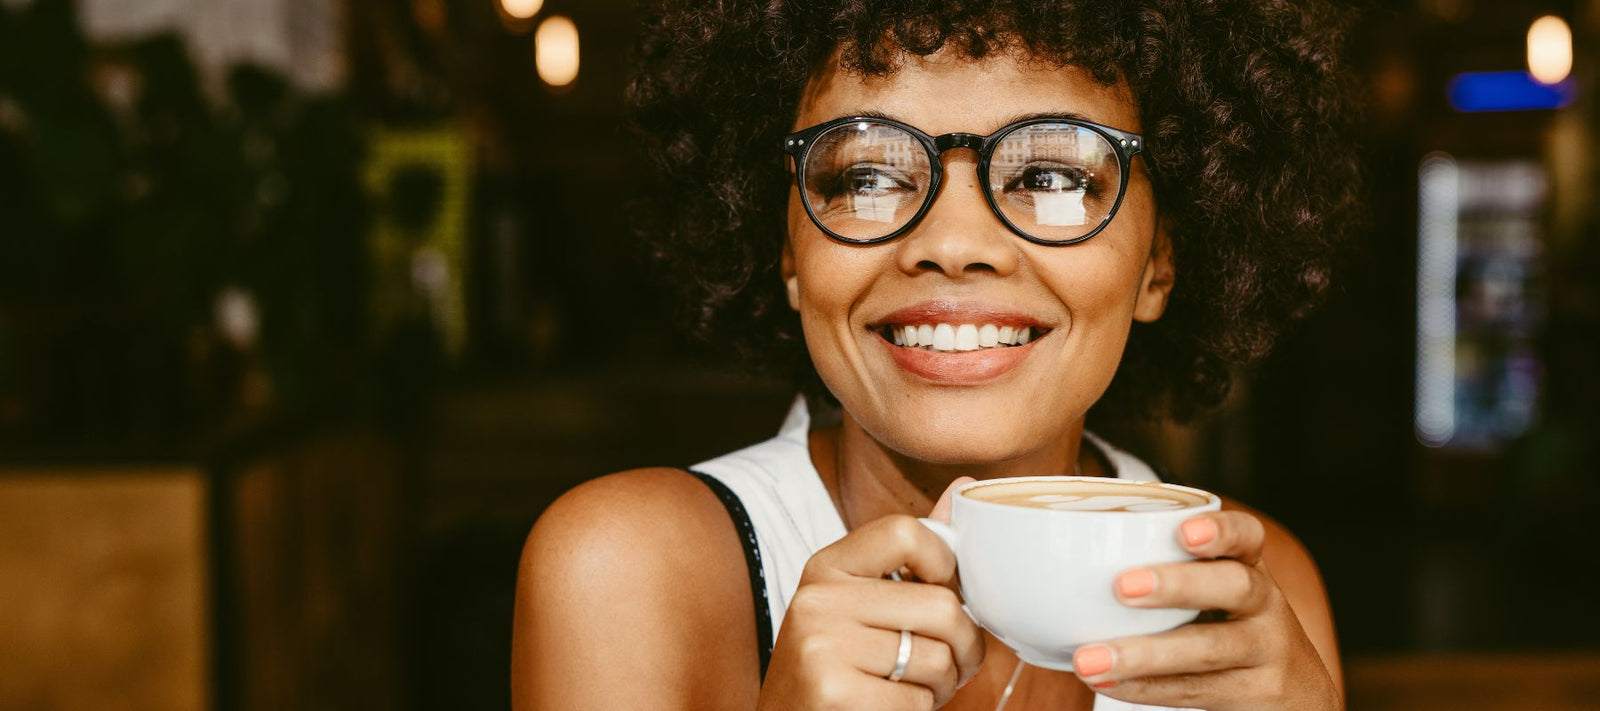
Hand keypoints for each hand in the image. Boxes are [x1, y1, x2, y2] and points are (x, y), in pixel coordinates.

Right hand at [757, 478, 983, 709]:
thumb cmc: (841, 666)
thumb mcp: (863, 601)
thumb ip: (914, 551)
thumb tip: (967, 485)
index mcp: (827, 566)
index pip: (906, 531)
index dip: (945, 565)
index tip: (943, 593)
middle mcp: (818, 599)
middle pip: (942, 606)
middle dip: (964, 646)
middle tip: (952, 665)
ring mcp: (822, 646)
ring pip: (938, 659)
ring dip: (943, 685)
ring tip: (914, 687)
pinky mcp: (833, 693)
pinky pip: (918, 700)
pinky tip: (892, 708)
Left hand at [1070, 511, 1340, 709]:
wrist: (1294, 695)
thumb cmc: (1224, 629)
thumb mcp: (1211, 596)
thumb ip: (1160, 571)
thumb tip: (1047, 565)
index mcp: (1248, 567)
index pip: (1247, 536)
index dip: (1221, 530)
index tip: (1184, 529)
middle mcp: (1266, 604)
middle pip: (1235, 586)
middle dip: (1178, 584)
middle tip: (1120, 587)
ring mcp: (1268, 652)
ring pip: (1210, 649)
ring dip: (1145, 654)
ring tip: (1089, 659)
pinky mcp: (1259, 694)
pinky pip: (1199, 691)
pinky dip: (1148, 688)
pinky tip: (1109, 684)